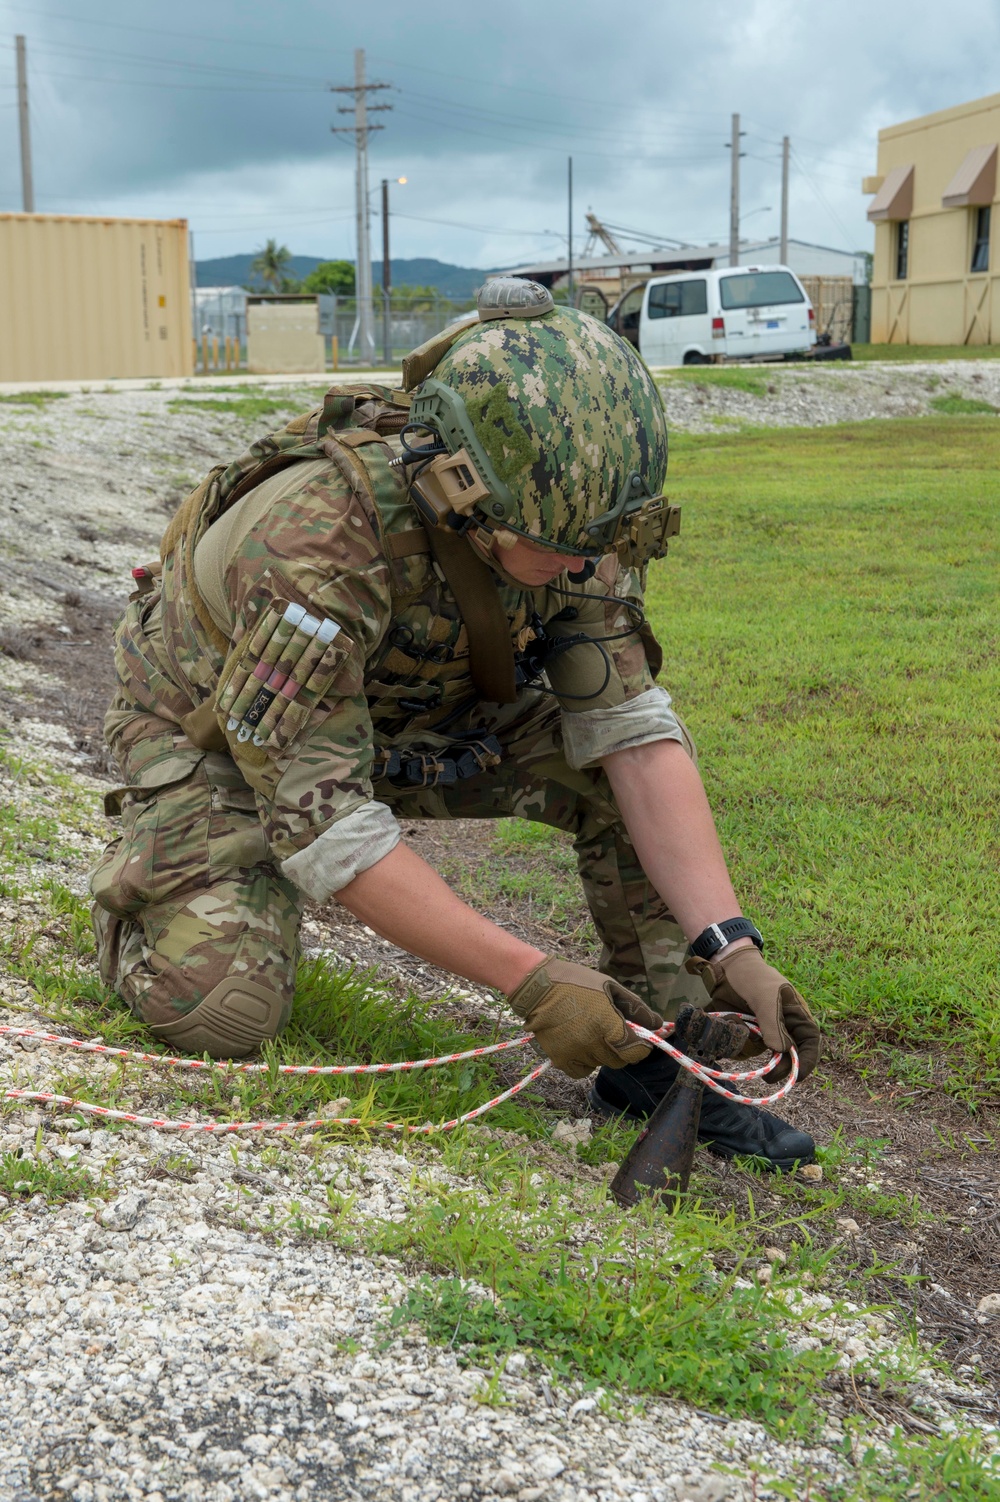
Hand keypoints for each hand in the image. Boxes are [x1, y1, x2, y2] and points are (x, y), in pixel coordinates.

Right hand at [507, 958, 662, 1078]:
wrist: (538, 987)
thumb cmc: (577, 982)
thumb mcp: (610, 987)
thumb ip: (636, 1008)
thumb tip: (659, 1024)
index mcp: (609, 1025)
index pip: (636, 1052)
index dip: (641, 1047)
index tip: (638, 1039)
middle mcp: (594, 1043)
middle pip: (619, 1060)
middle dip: (621, 1049)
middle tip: (613, 1033)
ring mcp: (576, 1053)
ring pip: (601, 1064)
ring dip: (602, 1053)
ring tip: (592, 1033)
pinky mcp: (560, 1060)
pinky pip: (582, 1071)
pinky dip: (585, 1062)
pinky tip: (580, 1045)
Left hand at [687, 947, 820, 1082]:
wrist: (725, 967)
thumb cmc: (752, 976)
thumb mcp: (765, 995)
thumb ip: (773, 1022)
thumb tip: (782, 1051)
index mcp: (796, 1015)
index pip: (810, 1042)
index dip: (807, 1061)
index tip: (798, 1076)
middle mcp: (782, 1027)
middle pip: (788, 1057)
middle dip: (779, 1068)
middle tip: (767, 1077)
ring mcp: (763, 1031)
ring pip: (762, 1054)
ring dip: (749, 1046)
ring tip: (737, 1022)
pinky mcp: (746, 1033)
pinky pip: (743, 1047)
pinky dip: (735, 1040)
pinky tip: (730, 1020)